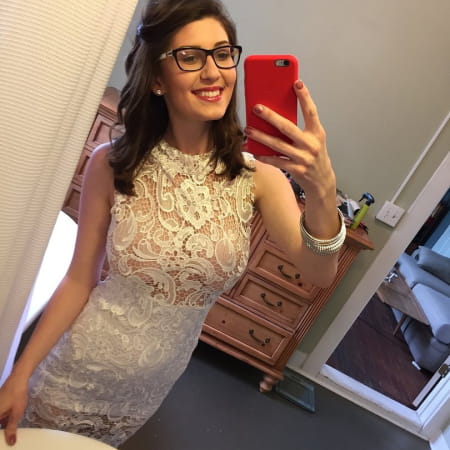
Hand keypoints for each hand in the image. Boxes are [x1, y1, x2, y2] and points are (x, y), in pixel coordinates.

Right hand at [0, 375, 28, 445]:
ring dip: (4, 426)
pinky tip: (11, 422)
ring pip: (0, 421)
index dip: (1, 437)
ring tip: (11, 433)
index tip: (5, 442)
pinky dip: (4, 420)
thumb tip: (11, 442)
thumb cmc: (17, 395)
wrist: (18, 379)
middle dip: (2, 432)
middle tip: (10, 439)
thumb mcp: (16, 414)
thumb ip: (11, 429)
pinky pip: (0, 416)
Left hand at [244, 80, 335, 200]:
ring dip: (261, 137)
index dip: (305, 96)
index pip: (311, 111)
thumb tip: (278, 113)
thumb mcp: (313, 139)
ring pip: (278, 145)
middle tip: (257, 107)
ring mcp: (303, 158)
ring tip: (249, 129)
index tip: (296, 83)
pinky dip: (264, 156)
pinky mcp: (296, 170)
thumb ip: (300, 127)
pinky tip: (253, 150)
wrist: (322, 181)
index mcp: (317, 133)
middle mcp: (311, 144)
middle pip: (288, 127)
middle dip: (271, 117)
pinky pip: (276, 161)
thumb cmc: (314, 155)